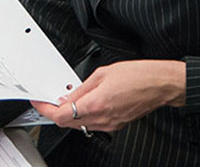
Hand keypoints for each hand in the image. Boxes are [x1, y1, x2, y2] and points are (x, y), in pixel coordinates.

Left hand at [30, 60, 185, 132]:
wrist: (161, 85)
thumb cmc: (138, 75)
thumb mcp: (102, 73)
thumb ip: (81, 88)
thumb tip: (67, 96)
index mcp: (95, 104)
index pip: (59, 115)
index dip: (44, 109)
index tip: (38, 101)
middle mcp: (101, 119)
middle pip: (67, 123)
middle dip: (54, 112)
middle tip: (48, 99)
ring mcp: (109, 125)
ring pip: (79, 124)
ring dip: (68, 114)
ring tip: (66, 98)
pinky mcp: (116, 125)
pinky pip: (92, 123)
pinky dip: (83, 114)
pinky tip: (85, 103)